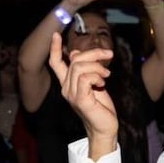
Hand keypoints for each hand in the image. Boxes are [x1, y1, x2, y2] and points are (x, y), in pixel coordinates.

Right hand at [47, 32, 118, 156]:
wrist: (104, 127)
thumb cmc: (100, 106)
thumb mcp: (93, 83)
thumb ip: (85, 69)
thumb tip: (75, 53)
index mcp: (67, 83)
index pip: (56, 63)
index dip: (55, 48)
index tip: (56, 35)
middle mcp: (66, 88)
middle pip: (75, 60)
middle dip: (93, 53)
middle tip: (108, 56)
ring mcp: (71, 94)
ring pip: (79, 67)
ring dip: (97, 66)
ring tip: (106, 74)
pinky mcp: (80, 99)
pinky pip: (85, 78)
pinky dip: (96, 76)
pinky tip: (102, 83)